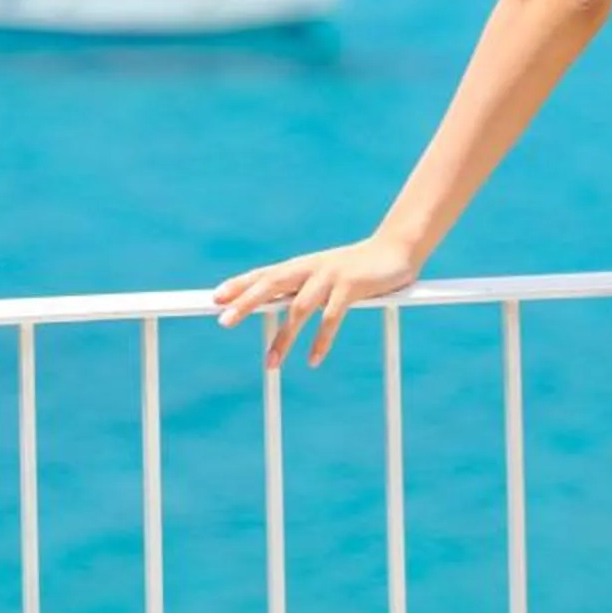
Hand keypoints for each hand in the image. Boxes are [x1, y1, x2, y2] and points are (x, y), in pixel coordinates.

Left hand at [213, 233, 421, 368]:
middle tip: (223, 321)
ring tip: (270, 364)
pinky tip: (312, 360)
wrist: (396, 249)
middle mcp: (310, 268)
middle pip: (271, 284)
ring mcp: (330, 276)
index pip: (264, 274)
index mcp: (301, 265)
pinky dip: (321, 340)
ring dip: (284, 337)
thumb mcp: (325, 277)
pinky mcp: (351, 286)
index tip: (215, 297)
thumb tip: (276, 304)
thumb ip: (303, 289)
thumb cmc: (356, 267)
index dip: (240, 284)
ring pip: (299, 308)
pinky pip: (331, 317)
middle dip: (246, 303)